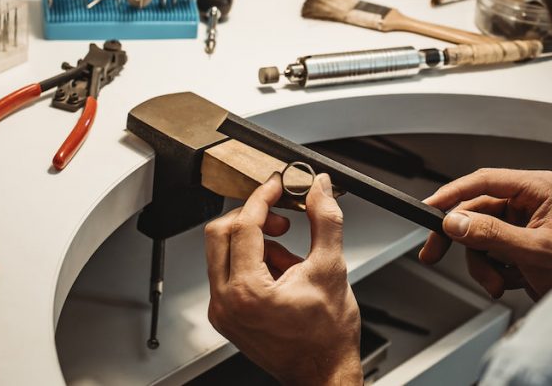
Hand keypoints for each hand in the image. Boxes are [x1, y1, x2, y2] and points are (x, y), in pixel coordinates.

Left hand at [204, 173, 362, 384]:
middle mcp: (226, 302)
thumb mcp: (331, 268)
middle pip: (220, 234)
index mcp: (247, 291)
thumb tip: (319, 188)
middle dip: (253, 217)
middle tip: (283, 216)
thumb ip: (325, 220)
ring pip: (224, 253)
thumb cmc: (327, 335)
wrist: (323, 372)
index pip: (244, 225)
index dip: (263, 197)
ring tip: (291, 255)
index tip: (278, 185)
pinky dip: (254, 262)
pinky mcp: (227, 315)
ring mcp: (223, 311)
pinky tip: (284, 272)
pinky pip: (230, 273)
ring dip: (256, 241)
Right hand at [419, 169, 551, 299]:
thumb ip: (491, 235)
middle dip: (465, 242)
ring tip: (497, 282)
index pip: (487, 181)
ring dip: (482, 263)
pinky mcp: (518, 239)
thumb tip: (456, 222)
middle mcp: (531, 199)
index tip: (430, 205)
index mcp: (540, 188)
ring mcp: (524, 220)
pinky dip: (492, 269)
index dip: (453, 193)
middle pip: (477, 210)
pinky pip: (488, 249)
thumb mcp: (532, 251)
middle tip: (434, 253)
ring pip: (479, 233)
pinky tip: (509, 280)